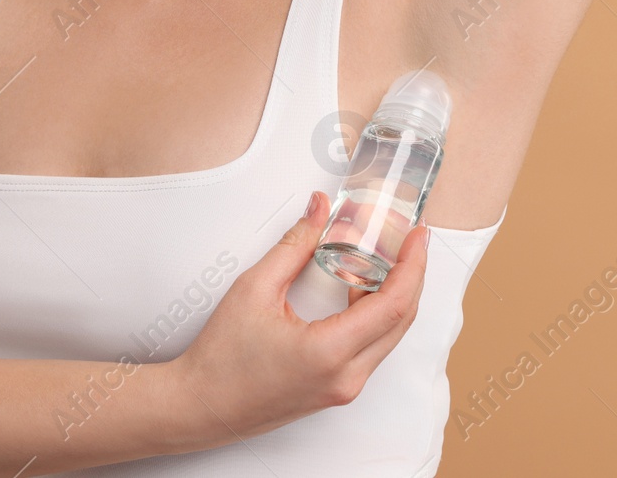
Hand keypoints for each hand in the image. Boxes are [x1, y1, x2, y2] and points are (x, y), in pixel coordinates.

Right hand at [168, 190, 430, 441]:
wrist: (198, 406)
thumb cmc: (219, 359)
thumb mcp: (254, 289)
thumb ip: (295, 245)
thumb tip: (319, 211)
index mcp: (329, 353)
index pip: (394, 304)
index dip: (412, 265)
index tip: (417, 237)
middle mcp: (346, 377)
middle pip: (402, 320)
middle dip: (412, 275)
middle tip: (410, 241)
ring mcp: (344, 388)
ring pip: (390, 335)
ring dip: (394, 295)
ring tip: (385, 257)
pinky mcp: (338, 390)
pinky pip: (372, 348)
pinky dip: (376, 315)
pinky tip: (360, 288)